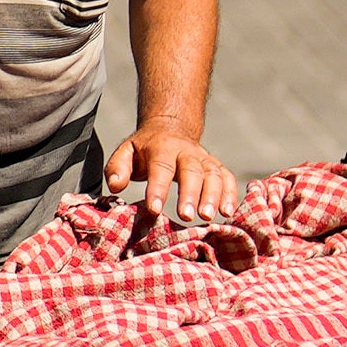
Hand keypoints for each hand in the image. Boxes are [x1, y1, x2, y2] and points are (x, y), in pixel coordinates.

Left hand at [116, 129, 237, 221]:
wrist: (169, 129)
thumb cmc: (144, 149)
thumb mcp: (126, 152)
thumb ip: (117, 168)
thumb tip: (116, 186)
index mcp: (161, 147)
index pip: (160, 167)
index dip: (158, 188)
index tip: (154, 209)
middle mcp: (186, 151)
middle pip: (191, 171)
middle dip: (190, 194)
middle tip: (187, 216)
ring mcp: (203, 158)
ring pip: (213, 174)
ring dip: (213, 196)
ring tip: (209, 217)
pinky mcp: (216, 166)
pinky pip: (227, 177)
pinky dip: (231, 193)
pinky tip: (228, 212)